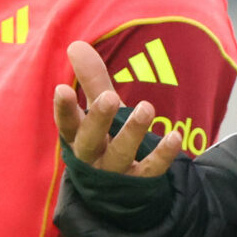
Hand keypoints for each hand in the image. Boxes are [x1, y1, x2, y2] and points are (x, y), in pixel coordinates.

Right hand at [53, 41, 183, 177]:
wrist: (119, 192)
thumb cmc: (106, 141)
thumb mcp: (99, 111)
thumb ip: (92, 81)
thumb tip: (75, 45)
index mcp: (78, 139)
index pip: (67, 125)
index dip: (64, 109)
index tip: (62, 88)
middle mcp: (92, 158)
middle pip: (89, 141)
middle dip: (98, 119)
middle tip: (110, 96)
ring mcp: (114, 174)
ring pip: (120, 155)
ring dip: (132, 133)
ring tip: (146, 108)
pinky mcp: (137, 185)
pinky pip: (150, 171)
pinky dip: (162, 156)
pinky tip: (174, 136)